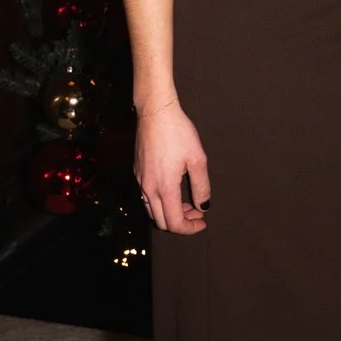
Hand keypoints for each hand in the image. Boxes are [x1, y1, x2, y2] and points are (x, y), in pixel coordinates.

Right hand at [134, 98, 210, 233]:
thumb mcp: (197, 159)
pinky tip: (173, 190)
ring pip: (152, 211)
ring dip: (170, 213)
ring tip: (187, 203)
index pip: (174, 223)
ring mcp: (140, 181)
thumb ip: (201, 187)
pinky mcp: (137, 172)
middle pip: (161, 222)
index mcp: (164, 188)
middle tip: (197, 213)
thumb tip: (204, 207)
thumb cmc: (178, 132)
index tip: (203, 221)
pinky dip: (160, 202)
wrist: (155, 112)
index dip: (190, 228)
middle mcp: (148, 188)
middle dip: (181, 222)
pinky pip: (146, 198)